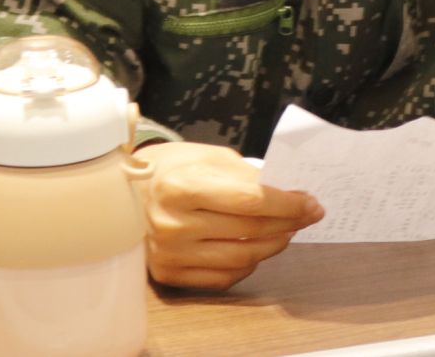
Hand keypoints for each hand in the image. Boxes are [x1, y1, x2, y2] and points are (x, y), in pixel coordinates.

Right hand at [137, 142, 321, 290]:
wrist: (122, 193)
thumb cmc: (172, 169)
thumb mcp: (208, 157)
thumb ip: (247, 176)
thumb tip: (289, 194)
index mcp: (182, 185)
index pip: (250, 200)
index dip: (288, 204)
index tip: (312, 203)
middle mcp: (173, 223)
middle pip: (249, 230)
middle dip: (288, 222)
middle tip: (307, 215)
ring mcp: (169, 253)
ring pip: (241, 258)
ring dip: (273, 245)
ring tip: (286, 231)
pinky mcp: (167, 273)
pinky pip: (222, 277)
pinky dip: (247, 264)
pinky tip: (255, 248)